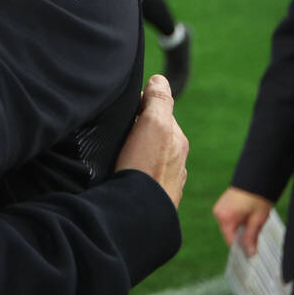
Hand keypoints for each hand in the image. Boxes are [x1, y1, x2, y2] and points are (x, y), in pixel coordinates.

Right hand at [116, 75, 188, 209]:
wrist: (139, 215)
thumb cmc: (146, 168)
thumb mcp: (154, 125)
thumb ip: (159, 100)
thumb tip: (159, 79)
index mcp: (177, 141)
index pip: (159, 113)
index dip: (140, 106)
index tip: (122, 109)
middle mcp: (177, 163)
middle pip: (154, 136)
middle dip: (138, 131)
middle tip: (116, 131)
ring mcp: (166, 183)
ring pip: (148, 159)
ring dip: (135, 154)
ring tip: (116, 154)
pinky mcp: (153, 200)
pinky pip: (143, 178)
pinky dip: (134, 173)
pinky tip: (121, 175)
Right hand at [212, 186, 273, 255]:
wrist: (255, 178)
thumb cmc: (257, 198)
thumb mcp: (257, 220)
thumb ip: (251, 237)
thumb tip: (249, 253)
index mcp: (225, 218)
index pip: (230, 240)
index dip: (240, 248)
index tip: (250, 254)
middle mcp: (218, 213)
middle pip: (228, 234)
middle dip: (240, 238)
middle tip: (255, 237)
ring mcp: (218, 208)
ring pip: (228, 227)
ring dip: (239, 229)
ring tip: (251, 223)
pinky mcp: (221, 205)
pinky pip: (227, 219)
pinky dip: (236, 222)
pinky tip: (246, 218)